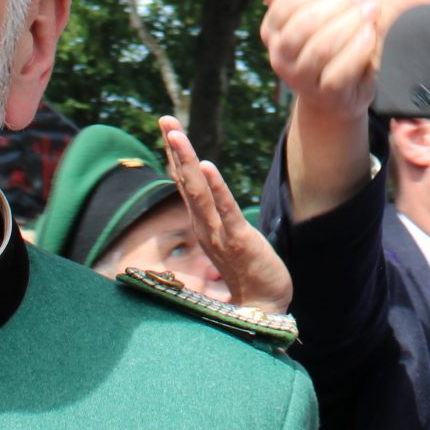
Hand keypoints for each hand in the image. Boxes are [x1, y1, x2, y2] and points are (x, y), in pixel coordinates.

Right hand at [158, 117, 292, 315]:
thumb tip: (215, 211)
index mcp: (204, 227)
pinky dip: (215, 187)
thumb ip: (220, 227)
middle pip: (186, 182)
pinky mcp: (238, 241)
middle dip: (176, 150)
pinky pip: (225, 210)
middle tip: (165, 119)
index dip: (177, 158)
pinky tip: (206, 166)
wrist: (264, 310)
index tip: (169, 131)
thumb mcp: (231, 245)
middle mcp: (205, 228)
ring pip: (198, 191)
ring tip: (176, 134)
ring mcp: (219, 234)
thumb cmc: (249, 278)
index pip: (187, 186)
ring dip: (186, 161)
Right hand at [242, 0, 382, 120]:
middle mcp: (279, 57)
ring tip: (371, 9)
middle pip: (304, 25)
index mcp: (270, 31)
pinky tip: (371, 33)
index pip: (289, 2)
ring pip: (322, 48)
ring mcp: (301, 79)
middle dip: (337, 5)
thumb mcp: (297, 12)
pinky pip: (340, 72)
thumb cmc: (315, 42)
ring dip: (351, 24)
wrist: (334, 94)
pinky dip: (357, 50)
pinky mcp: (326, 95)